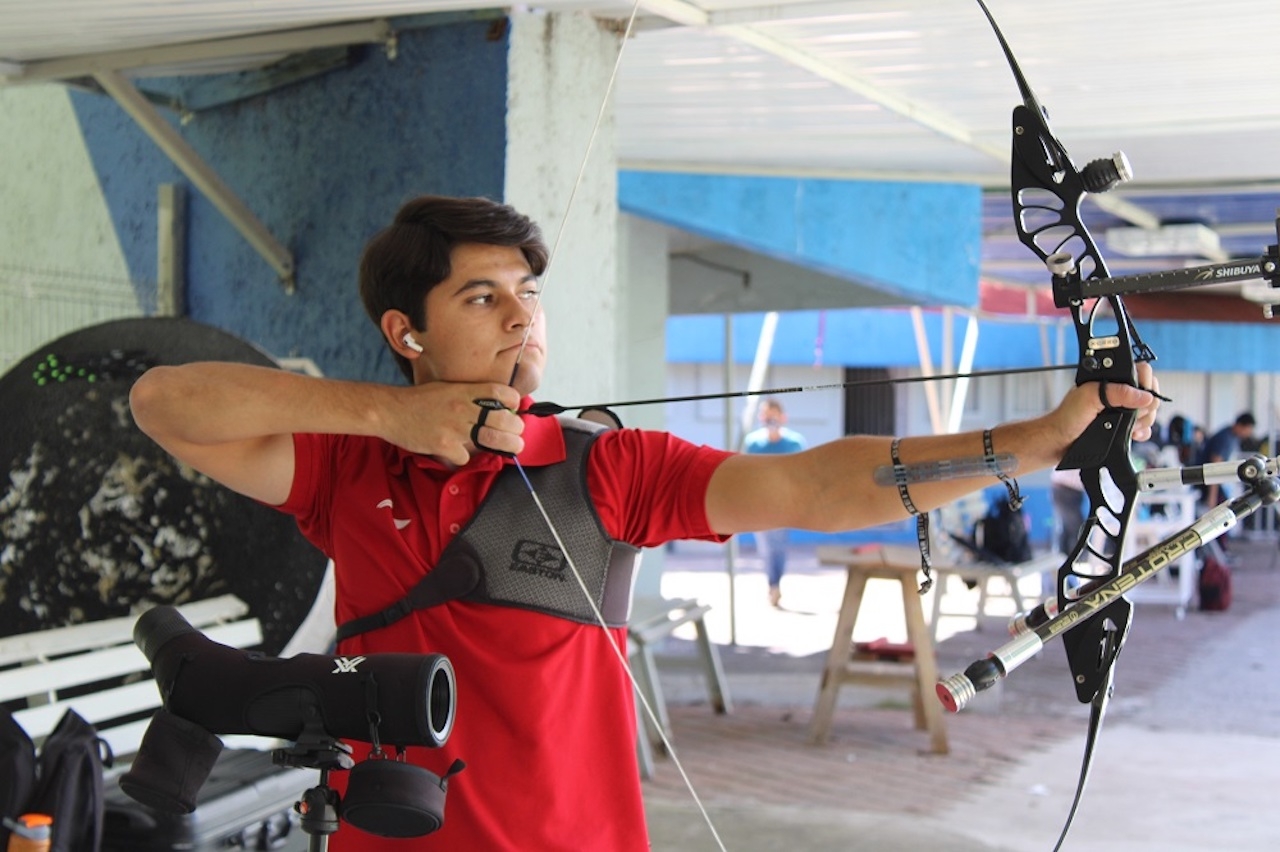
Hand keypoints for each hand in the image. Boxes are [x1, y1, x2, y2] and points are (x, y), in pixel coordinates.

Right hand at [379, 381, 523, 464]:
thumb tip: (492, 406)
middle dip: (516, 429)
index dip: (513, 402)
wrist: (389, 410)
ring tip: (511, 448)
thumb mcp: (446, 388)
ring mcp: (454, 427)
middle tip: (517, 434)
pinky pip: (465, 457)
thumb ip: (468, 396)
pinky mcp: (444, 445)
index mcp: (464, 391)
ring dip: (505, 446)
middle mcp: (463, 407)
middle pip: (504, 420)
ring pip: (492, 440)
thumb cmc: (418, 400)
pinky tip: (455, 452)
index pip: (500, 393)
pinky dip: (462, 457)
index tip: (514, 409)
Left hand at [1049, 362, 1160, 450]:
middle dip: (1145, 406)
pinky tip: (1131, 434)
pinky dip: (1142, 432)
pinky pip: (1145, 427)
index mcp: (1111, 380)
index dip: (1146, 384)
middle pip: (1150, 393)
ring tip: (1127, 425)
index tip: (1138, 397)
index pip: (1142, 372)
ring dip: (1143, 420)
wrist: (1059, 442)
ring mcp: (1122, 410)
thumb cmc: (1067, 417)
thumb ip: (1115, 393)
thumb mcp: (1088, 398)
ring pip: (1149, 411)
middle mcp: (1118, 393)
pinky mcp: (1124, 425)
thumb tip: (1143, 396)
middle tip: (1130, 413)